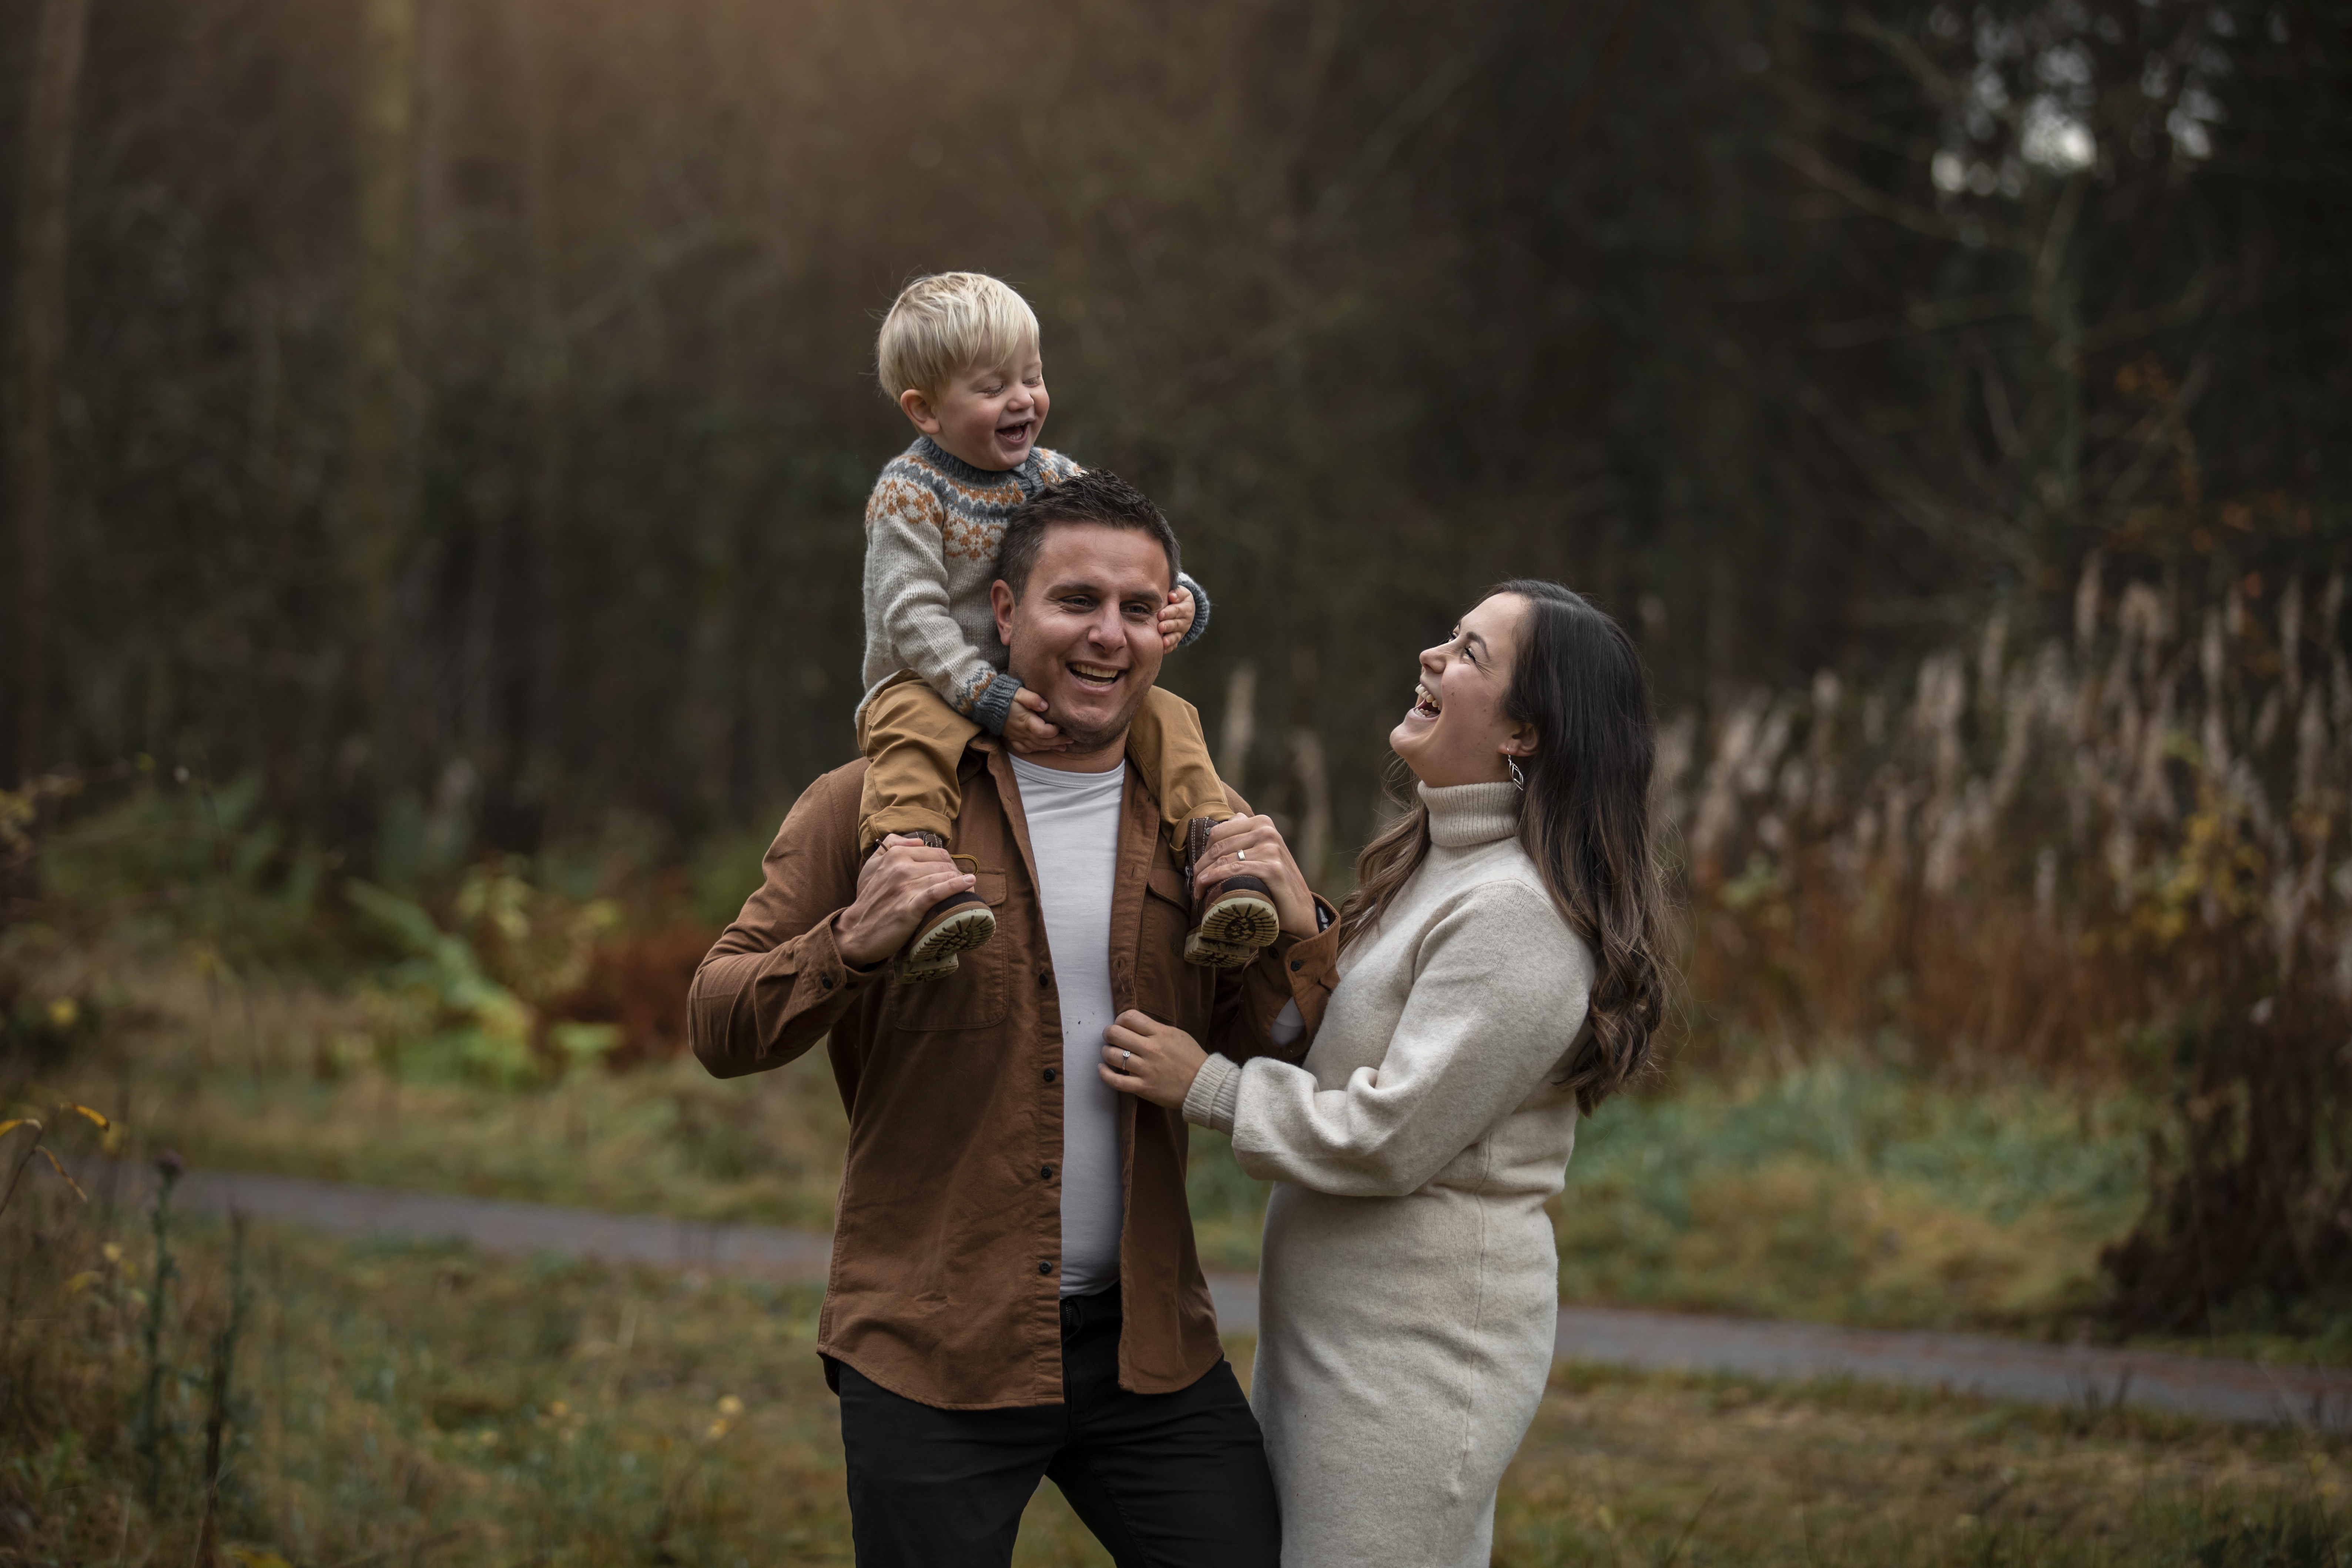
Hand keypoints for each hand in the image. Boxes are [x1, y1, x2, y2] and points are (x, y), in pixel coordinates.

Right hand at [833, 834, 973, 966]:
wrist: (856, 932)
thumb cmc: (869, 901)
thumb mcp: (871, 866)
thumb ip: (891, 846)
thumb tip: (917, 839)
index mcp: (894, 855)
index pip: (935, 852)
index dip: (948, 863)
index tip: (953, 874)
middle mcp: (900, 867)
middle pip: (943, 864)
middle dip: (955, 873)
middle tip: (964, 885)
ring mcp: (905, 886)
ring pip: (943, 876)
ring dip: (961, 881)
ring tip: (971, 889)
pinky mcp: (910, 906)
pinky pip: (939, 891)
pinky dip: (957, 886)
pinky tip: (969, 883)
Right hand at [1002, 687, 1067, 754]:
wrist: (986, 702)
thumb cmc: (1006, 696)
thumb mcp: (1019, 692)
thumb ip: (1032, 698)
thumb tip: (1045, 706)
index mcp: (1025, 721)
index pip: (1044, 732)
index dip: (1055, 731)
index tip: (1060, 725)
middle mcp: (1022, 732)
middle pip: (1043, 741)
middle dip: (1058, 741)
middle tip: (1070, 740)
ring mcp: (1016, 737)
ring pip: (1036, 746)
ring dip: (1050, 747)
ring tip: (1063, 747)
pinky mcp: (1011, 738)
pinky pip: (1025, 749)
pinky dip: (1035, 750)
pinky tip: (1043, 749)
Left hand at [1100, 1010, 1207, 1108]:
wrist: (1203, 1084)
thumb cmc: (1191, 1057)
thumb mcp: (1177, 1034)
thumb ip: (1155, 1028)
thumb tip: (1134, 1024)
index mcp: (1160, 1033)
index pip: (1129, 1017)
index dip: (1119, 1019)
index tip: (1121, 1025)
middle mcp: (1151, 1049)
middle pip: (1115, 1034)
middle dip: (1109, 1034)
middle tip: (1111, 1038)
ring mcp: (1146, 1069)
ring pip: (1112, 1056)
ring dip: (1106, 1052)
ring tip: (1109, 1053)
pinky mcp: (1144, 1087)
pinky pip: (1116, 1081)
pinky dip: (1104, 1074)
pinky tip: (1102, 1069)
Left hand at [1157, 587, 1196, 653]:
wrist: (1184, 608)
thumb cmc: (1177, 598)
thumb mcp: (1181, 592)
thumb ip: (1177, 592)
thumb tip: (1171, 596)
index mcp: (1186, 608)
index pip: (1177, 610)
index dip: (1169, 613)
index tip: (1160, 614)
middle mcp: (1185, 621)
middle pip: (1177, 624)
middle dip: (1168, 626)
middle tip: (1160, 627)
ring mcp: (1181, 631)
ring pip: (1176, 636)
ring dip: (1170, 639)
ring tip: (1163, 642)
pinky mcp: (1177, 639)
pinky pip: (1174, 645)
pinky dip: (1169, 648)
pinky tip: (1163, 650)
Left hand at [1195, 815, 1317, 936]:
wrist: (1298, 908)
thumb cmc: (1273, 881)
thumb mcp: (1262, 851)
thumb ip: (1247, 833)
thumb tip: (1232, 818)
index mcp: (1262, 822)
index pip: (1218, 833)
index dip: (1202, 852)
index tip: (1197, 871)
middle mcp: (1267, 831)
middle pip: (1219, 846)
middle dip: (1200, 866)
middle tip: (1194, 885)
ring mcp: (1271, 848)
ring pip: (1223, 858)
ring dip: (1203, 877)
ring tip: (1197, 891)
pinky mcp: (1273, 868)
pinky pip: (1234, 869)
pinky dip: (1214, 878)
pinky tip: (1204, 887)